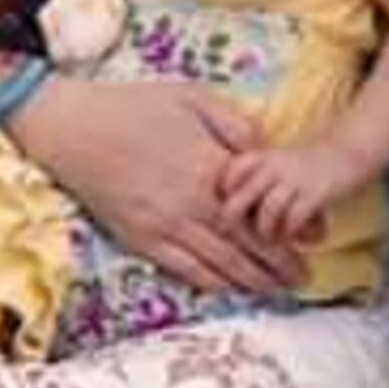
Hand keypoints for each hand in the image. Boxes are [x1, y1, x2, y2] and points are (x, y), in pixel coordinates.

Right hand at [10, 72, 299, 295]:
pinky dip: (213, 283)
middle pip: (247, 244)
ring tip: (278, 290)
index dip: (293, 228)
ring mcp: (165, 226)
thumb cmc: (131, 106)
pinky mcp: (141, 239)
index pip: (261, 208)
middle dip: (280, 264)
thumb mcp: (192, 98)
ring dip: (253, 280)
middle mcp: (191, 204)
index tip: (317, 238)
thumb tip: (266, 152)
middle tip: (304, 278)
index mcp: (209, 167)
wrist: (71, 128)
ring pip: (220, 263)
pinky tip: (231, 290)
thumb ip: (235, 126)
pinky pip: (185, 269)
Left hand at [218, 142, 365, 243]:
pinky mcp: (316, 192)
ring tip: (274, 238)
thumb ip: (257, 180)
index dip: (228, 193)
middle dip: (240, 221)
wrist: (347, 153)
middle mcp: (276, 166)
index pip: (232, 171)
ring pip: (269, 210)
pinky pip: (295, 217)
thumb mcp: (278, 163)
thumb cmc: (308, 166)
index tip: (236, 207)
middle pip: (243, 196)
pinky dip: (293, 232)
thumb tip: (236, 213)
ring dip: (269, 231)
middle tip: (247, 232)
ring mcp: (296, 178)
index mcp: (264, 157)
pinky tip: (298, 236)